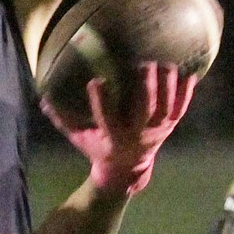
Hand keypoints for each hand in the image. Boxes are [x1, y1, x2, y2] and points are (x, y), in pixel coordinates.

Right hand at [43, 63, 197, 196]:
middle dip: (145, 89)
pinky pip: (181, 110)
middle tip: (143, 65)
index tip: (97, 81)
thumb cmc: (99, 147)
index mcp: (114, 137)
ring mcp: (156, 131)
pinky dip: (186, 94)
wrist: (126, 168)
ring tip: (165, 65)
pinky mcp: (169, 126)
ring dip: (167, 87)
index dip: (102, 100)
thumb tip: (43, 100)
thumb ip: (63, 120)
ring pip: (165, 108)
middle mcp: (137, 134)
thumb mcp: (80, 137)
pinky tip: (190, 75)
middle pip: (144, 111)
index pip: (107, 117)